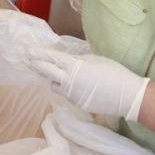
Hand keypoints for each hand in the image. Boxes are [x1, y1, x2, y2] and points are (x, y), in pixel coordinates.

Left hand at [26, 49, 149, 120]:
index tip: (28, 50)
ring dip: (52, 78)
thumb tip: (68, 61)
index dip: (38, 54)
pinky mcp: (77, 104)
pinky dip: (65, 87)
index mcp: (74, 67)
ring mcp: (72, 95)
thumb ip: (79, 60)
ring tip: (52, 72)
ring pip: (54, 85)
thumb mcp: (95, 59)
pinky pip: (66, 93)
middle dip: (36, 65)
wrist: (127, 96)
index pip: (51, 59)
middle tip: (26, 59)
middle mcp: (69, 82)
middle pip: (47, 72)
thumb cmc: (114, 73)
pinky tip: (72, 83)